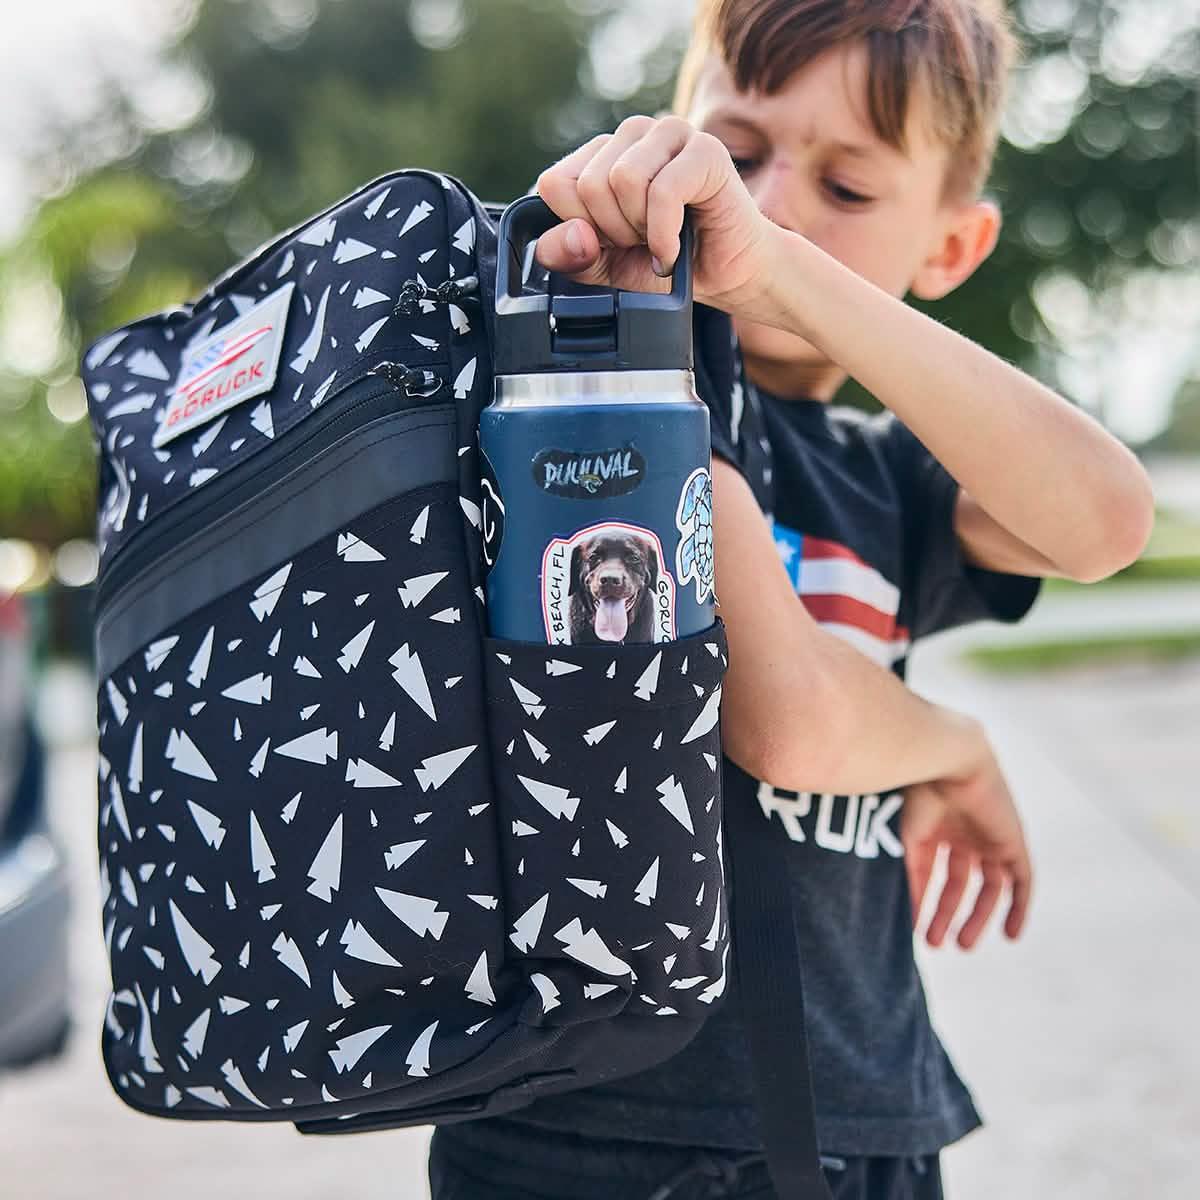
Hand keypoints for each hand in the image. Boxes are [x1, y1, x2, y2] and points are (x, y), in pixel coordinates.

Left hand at [533, 115, 772, 316]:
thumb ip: (568, 255)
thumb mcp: (603, 268)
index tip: (612, 242)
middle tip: (643, 242)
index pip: (555, 182)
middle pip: (589, 184)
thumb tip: (572, 234)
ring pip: (623, 179)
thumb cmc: (665, 266)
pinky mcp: (705, 150)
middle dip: (614, 231)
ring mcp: (670, 134)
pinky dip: (664, 235)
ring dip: (641, 229)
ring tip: (661, 239)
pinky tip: (674, 249)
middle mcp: (633, 135)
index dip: (580, 227)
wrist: (724, 277)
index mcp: (602, 154)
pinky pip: (662, 191)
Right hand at [902, 741, 1032, 949]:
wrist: (947, 760)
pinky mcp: (1013, 841)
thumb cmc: (917, 793)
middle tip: (938, 945)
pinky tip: (1011, 935)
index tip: (913, 932)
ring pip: (989, 887)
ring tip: (963, 944)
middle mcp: (962, 834)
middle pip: (959, 885)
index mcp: (934, 829)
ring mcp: (989, 837)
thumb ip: (908, 876)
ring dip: (977, 916)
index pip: (930, 875)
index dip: (923, 903)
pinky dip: (1019, 908)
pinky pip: (1022, 881)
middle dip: (948, 915)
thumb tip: (903, 916)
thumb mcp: (907, 839)